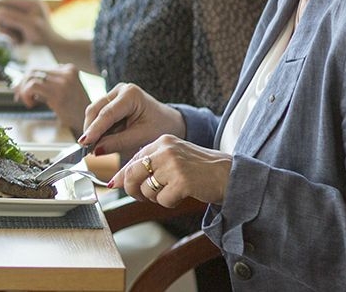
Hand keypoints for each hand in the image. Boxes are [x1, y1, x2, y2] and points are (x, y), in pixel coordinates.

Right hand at [0, 0, 59, 47]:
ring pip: (4, 20)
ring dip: (7, 32)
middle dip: (3, 23)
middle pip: (3, 10)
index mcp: (31, 3)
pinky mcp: (22, 26)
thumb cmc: (45, 40)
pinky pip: (8, 28)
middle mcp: (27, 7)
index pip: (7, 0)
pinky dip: (10, 35)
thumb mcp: (29, 26)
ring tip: (17, 40)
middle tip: (9, 35)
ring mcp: (24, 16)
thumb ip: (13, 17)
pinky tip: (18, 41)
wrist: (56, 52)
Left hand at [13, 64, 88, 133]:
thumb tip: (22, 82)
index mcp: (69, 69)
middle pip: (33, 70)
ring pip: (31, 77)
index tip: (21, 90)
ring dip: (23, 90)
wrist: (91, 125)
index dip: (26, 79)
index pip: (40, 68)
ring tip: (28, 102)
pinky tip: (31, 104)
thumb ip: (49, 83)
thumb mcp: (64, 90)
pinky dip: (26, 94)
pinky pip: (32, 86)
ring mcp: (63, 81)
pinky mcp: (58, 92)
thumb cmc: (75, 110)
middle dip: (22, 83)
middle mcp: (67, 72)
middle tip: (19, 97)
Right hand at [79, 82, 185, 155]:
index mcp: (131, 95)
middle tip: (87, 149)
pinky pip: (98, 116)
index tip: (84, 143)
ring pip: (94, 113)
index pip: (107, 114)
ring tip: (95, 147)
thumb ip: (118, 143)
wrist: (169, 121)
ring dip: (93, 130)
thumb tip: (95, 150)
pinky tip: (101, 140)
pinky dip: (98, 129)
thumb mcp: (141, 137)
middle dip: (90, 130)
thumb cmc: (160, 127)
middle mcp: (120, 90)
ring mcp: (114, 94)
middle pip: (96, 110)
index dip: (94, 129)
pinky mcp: (111, 101)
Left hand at [112, 135, 231, 205]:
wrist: (230, 174)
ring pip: (146, 189)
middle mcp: (165, 150)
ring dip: (155, 198)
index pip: (132, 159)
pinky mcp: (182, 182)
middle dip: (132, 190)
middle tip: (141, 197)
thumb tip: (116, 181)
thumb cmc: (200, 169)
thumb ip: (149, 164)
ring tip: (172, 192)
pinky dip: (170, 203)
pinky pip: (163, 200)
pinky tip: (182, 196)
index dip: (122, 175)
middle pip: (132, 174)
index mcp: (162, 142)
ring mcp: (174, 165)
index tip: (115, 185)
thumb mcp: (174, 158)